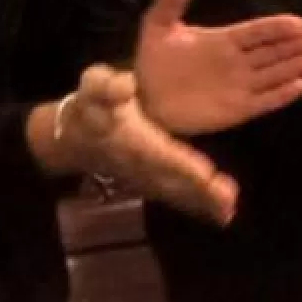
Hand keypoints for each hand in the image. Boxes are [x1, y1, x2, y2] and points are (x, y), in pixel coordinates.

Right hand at [62, 64, 239, 224]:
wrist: (72, 140)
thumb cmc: (90, 107)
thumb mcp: (92, 87)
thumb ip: (106, 86)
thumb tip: (126, 85)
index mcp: (132, 140)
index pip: (160, 154)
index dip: (182, 164)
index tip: (206, 174)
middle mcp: (141, 166)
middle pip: (174, 180)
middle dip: (200, 191)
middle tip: (229, 201)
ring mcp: (147, 180)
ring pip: (177, 194)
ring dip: (203, 204)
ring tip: (229, 212)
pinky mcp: (152, 187)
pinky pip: (176, 199)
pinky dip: (198, 209)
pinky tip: (222, 217)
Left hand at [134, 0, 301, 136]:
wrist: (142, 99)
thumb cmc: (152, 61)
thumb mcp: (158, 26)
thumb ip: (172, 0)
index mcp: (223, 40)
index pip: (257, 31)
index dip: (277, 27)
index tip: (299, 22)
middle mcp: (237, 62)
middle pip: (273, 51)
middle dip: (295, 45)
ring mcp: (240, 86)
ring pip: (274, 73)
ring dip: (295, 66)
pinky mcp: (237, 109)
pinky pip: (265, 101)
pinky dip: (282, 95)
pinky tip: (301, 85)